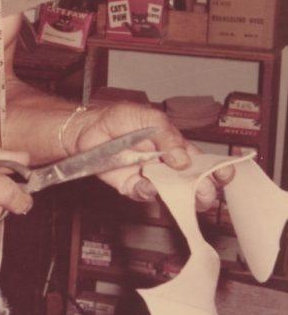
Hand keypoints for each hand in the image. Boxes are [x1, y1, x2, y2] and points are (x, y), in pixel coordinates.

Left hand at [69, 102, 232, 210]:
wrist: (88, 128)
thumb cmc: (119, 119)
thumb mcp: (149, 117)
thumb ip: (168, 136)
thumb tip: (182, 159)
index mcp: (176, 147)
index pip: (203, 162)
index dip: (218, 170)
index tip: (225, 175)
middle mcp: (167, 165)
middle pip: (194, 183)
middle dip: (204, 190)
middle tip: (205, 192)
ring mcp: (151, 177)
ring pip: (172, 194)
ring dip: (180, 197)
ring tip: (182, 194)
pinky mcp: (132, 186)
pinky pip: (145, 194)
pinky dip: (148, 192)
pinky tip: (147, 184)